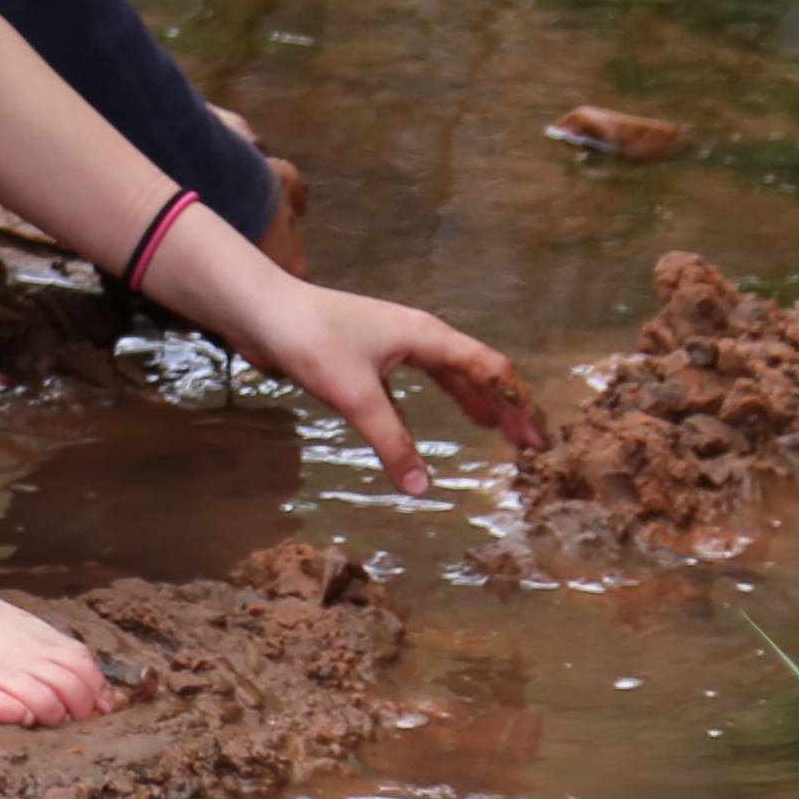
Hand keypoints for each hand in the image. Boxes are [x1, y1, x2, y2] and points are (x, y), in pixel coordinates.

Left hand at [221, 276, 543, 489]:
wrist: (259, 310)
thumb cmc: (311, 339)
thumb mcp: (357, 396)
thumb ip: (392, 441)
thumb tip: (421, 488)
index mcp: (426, 335)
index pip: (490, 369)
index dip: (519, 403)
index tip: (539, 438)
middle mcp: (415, 335)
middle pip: (474, 370)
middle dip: (503, 404)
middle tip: (526, 441)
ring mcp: (390, 342)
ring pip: (445, 372)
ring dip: (471, 399)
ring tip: (492, 428)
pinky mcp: (366, 354)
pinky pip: (414, 380)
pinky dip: (431, 399)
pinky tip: (421, 425)